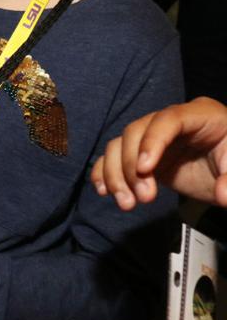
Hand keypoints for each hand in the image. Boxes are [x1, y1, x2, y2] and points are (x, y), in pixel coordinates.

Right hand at [92, 97, 226, 208]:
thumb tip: (223, 194)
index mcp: (201, 115)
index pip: (169, 119)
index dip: (152, 141)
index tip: (145, 169)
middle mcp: (171, 122)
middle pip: (136, 131)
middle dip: (131, 166)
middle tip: (143, 198)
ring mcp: (153, 138)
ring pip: (119, 144)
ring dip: (116, 175)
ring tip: (126, 203)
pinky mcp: (142, 156)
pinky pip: (113, 157)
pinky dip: (105, 173)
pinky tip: (105, 191)